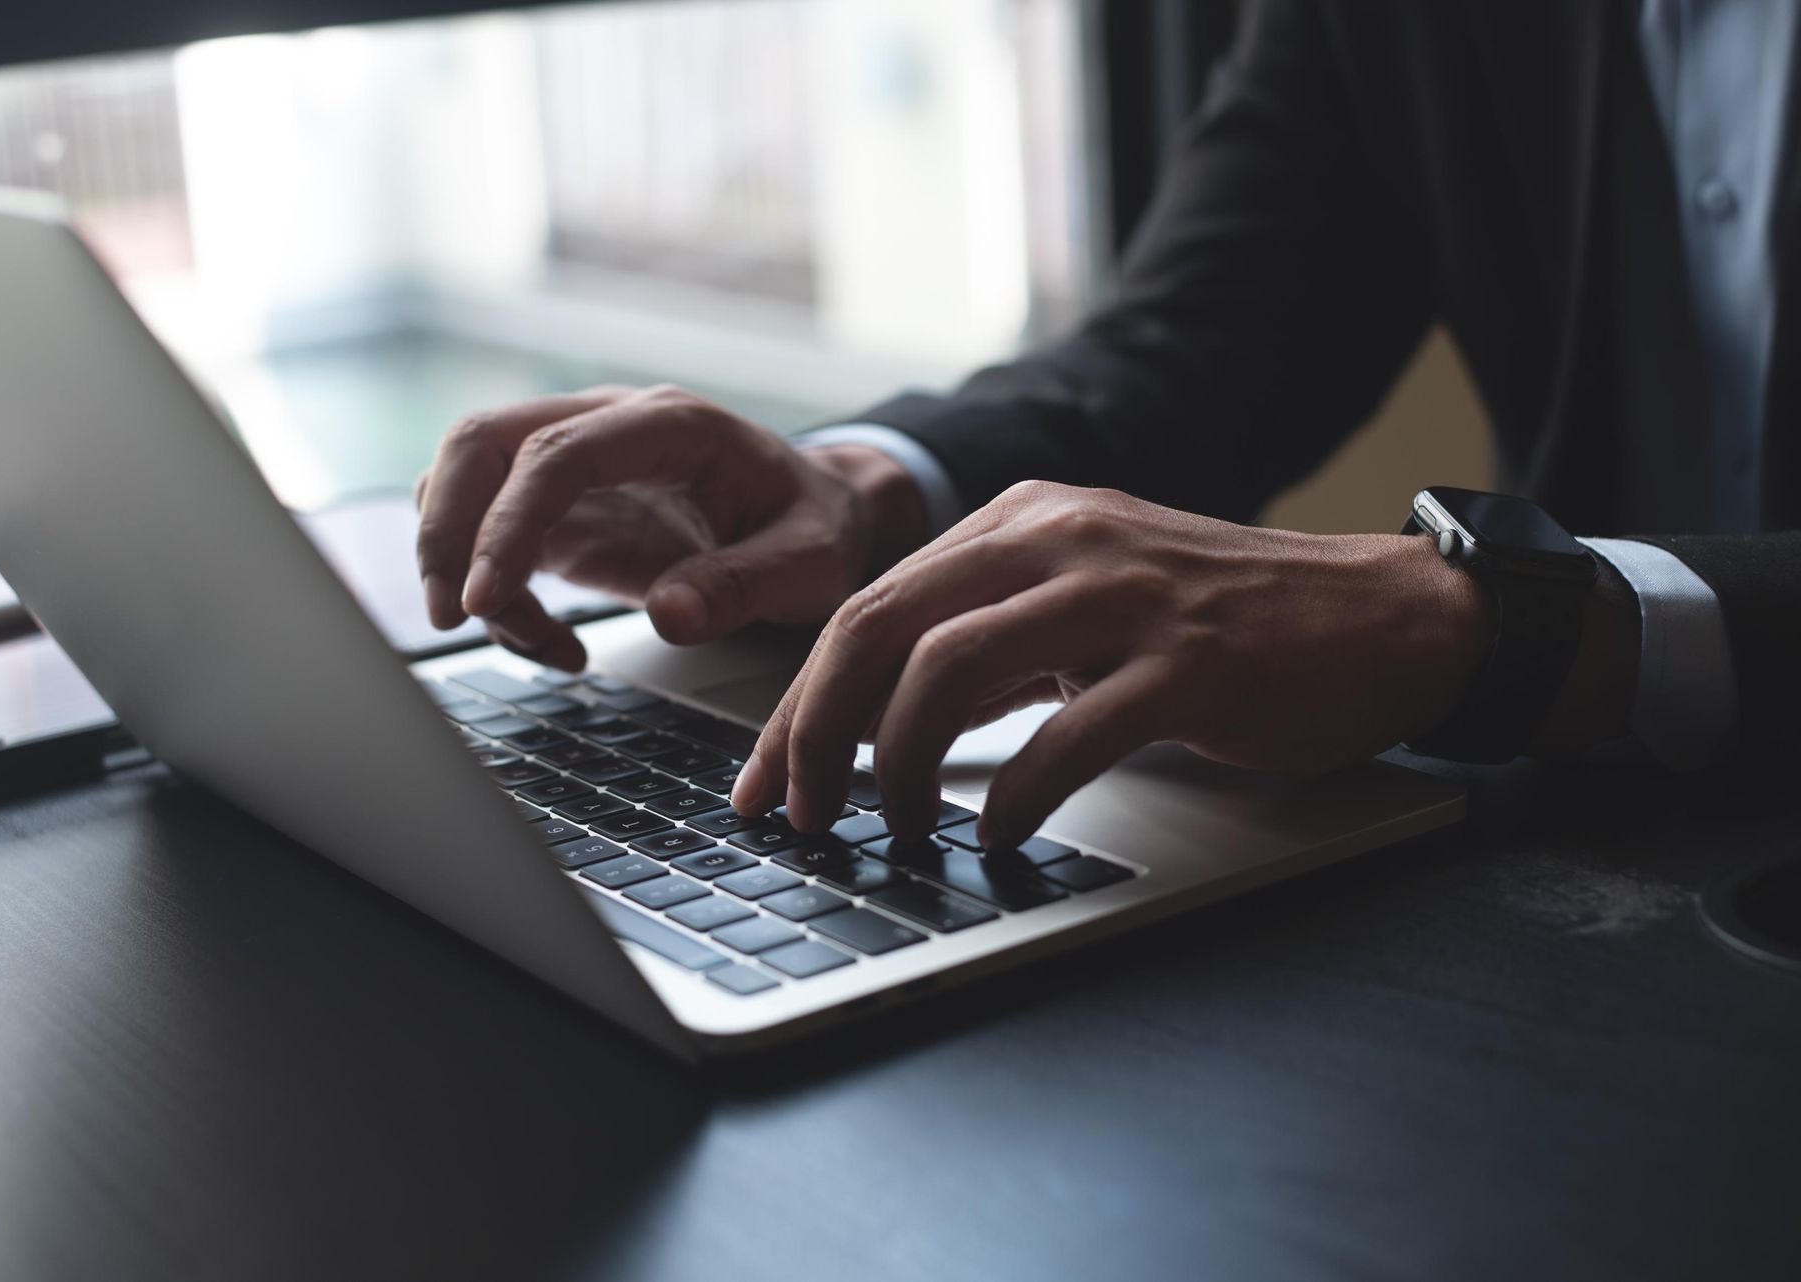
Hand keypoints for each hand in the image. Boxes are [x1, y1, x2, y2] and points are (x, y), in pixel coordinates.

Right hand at [413, 385, 926, 668]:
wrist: (825, 515)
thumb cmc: (817, 527)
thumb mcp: (810, 562)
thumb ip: (743, 585)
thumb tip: (669, 615)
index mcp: (668, 424)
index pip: (555, 454)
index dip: (506, 521)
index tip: (484, 597)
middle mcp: (610, 426)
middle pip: (481, 443)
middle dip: (446, 528)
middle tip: (452, 615)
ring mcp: (579, 465)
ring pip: (469, 485)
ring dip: (464, 565)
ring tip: (534, 641)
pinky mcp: (566, 510)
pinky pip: (495, 538)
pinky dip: (501, 596)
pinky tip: (556, 644)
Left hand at [730, 481, 1496, 849]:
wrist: (1378, 616)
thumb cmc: (1222, 624)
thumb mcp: (1083, 610)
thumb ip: (987, 650)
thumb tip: (875, 728)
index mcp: (1023, 521)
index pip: (869, 608)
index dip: (798, 703)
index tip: (765, 780)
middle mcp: (1059, 539)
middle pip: (883, 628)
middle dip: (817, 733)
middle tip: (799, 812)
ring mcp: (1123, 596)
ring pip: (950, 669)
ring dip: (899, 763)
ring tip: (896, 826)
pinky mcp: (1186, 663)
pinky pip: (1068, 735)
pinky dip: (1015, 795)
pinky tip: (998, 834)